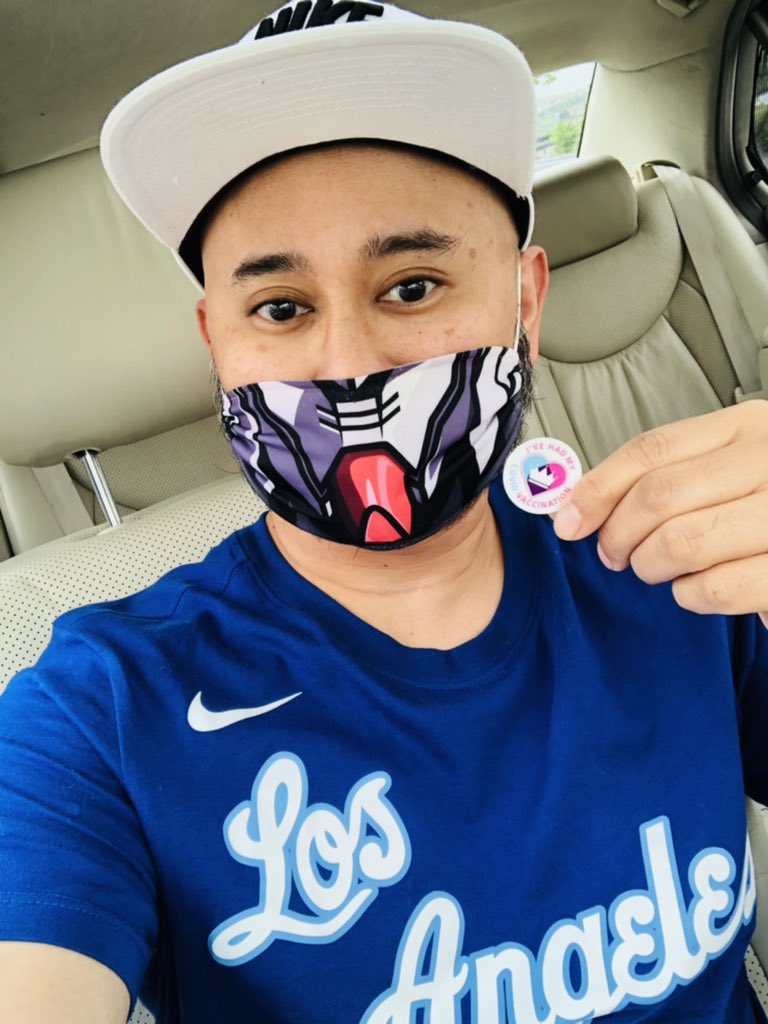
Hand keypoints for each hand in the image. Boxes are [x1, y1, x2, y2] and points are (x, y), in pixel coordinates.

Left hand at [552, 401, 767, 627]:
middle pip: (660, 495)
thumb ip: (664, 477)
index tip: (566, 521)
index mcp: (748, 427)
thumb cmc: (763, 511)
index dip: (598, 487)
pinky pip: (715, 587)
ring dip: (651, 565)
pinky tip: (695, 589)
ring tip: (657, 570)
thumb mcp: (725, 475)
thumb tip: (573, 502)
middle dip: (619, 534)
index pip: (653, 450)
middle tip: (613, 554)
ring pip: (682, 542)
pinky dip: (690, 596)